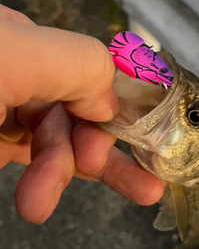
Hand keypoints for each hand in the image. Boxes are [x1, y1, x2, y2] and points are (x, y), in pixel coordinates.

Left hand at [0, 5, 163, 223]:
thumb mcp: (16, 52)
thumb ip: (79, 64)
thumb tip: (108, 102)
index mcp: (30, 41)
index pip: (92, 73)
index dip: (114, 109)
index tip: (137, 141)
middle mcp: (22, 74)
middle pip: (79, 114)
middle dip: (91, 150)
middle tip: (100, 173)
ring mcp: (6, 111)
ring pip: (55, 144)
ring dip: (58, 176)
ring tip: (37, 207)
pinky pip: (34, 161)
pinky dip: (43, 182)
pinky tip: (37, 202)